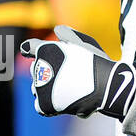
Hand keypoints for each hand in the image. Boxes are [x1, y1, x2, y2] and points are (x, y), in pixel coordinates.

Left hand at [20, 25, 135, 119]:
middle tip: (68, 76)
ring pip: (36, 88)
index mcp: (45, 49)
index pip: (28, 47)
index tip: (29, 52)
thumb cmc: (98, 63)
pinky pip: (40, 105)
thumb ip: (68, 34)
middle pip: (35, 70)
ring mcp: (40, 87)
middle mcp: (38, 67)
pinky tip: (63, 102)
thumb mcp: (84, 42)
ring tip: (68, 89)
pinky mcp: (43, 104)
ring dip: (46, 88)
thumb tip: (57, 30)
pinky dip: (49, 105)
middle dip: (47, 71)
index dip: (30, 49)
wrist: (107, 86)